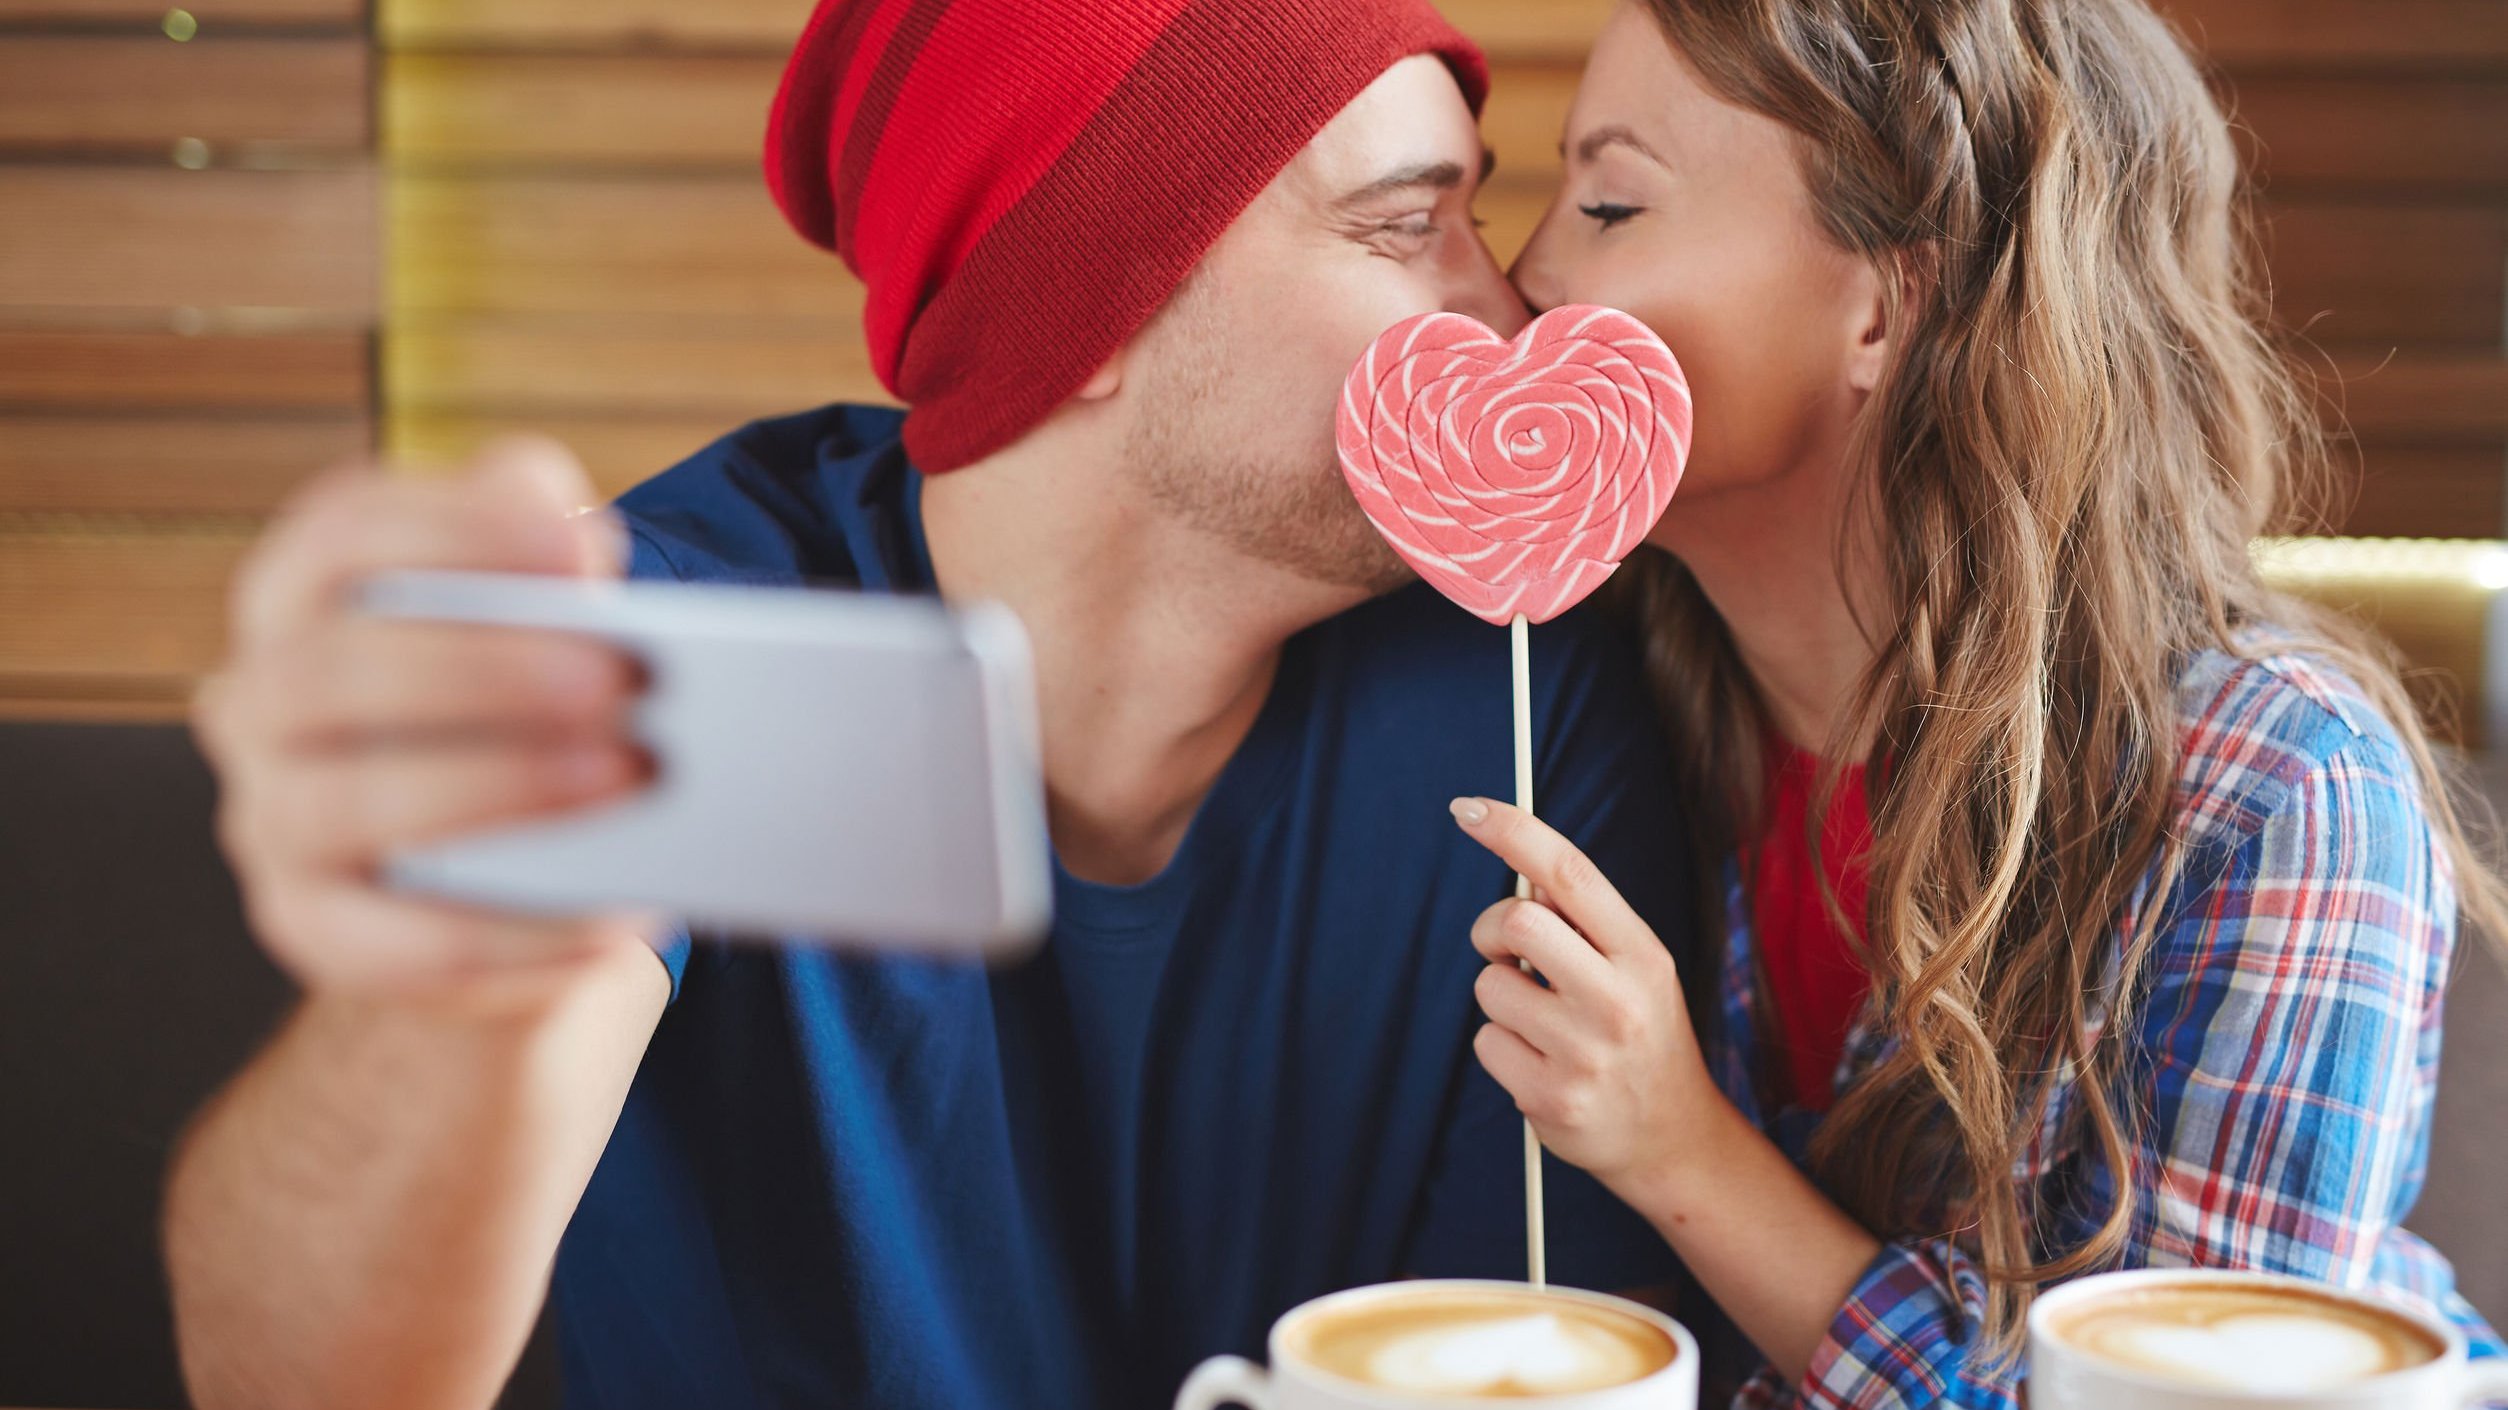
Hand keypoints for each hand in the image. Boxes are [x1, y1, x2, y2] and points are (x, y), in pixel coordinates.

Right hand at [192, 439, 658, 1010]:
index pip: (342, 533)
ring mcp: (271, 821)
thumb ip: (546, 548)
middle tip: (619, 679)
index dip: (458, 529)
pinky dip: (515, 931)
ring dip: (500, 787)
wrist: (484, 872)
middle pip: (336, 669)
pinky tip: (608, 915)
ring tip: (626, 777)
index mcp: (300, 594)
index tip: (579, 546)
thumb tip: (582, 545)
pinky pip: (404, 943)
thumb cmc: (515, 701)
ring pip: (352, 802)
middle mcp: (258, 702)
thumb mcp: (529, 609)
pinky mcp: (314, 930)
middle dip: (486, 670)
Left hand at [1451, 796, 1723, 1193]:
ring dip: (1501, 999)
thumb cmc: (1640, 1036)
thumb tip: (1525, 870)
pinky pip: (1486, 1043)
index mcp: (1642, 954)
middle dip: (1491, 931)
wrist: (1672, 1139)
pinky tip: (1542, 1066)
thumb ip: (1588, 923)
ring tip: (1544, 1026)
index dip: (1513, 831)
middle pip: (1515, 921)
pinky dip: (1501, 1048)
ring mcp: (1585, 1054)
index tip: (1468, 808)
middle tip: (1505, 952)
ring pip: (1490, 987)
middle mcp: (1618, 1000)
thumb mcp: (1638, 970)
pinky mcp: (1552, 1099)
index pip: (1570, 873)